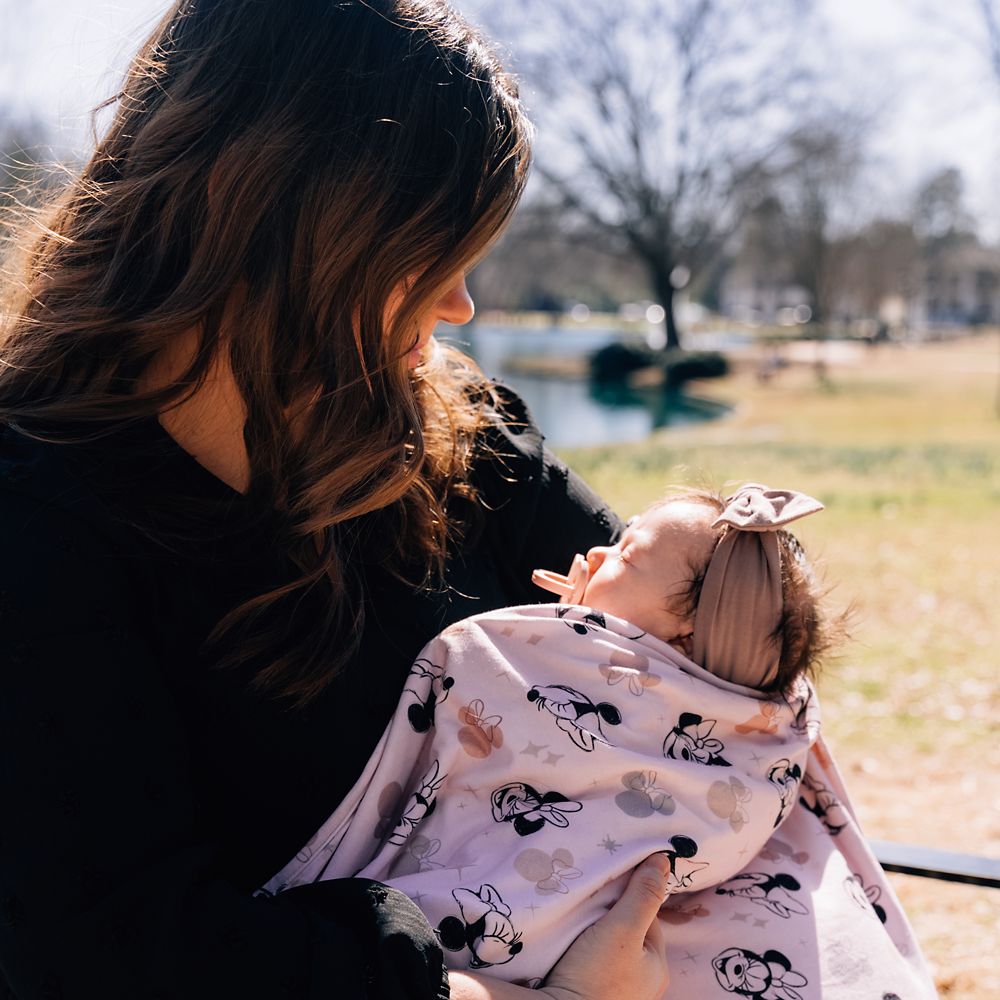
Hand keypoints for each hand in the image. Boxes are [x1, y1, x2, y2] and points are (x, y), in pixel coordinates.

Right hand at [539, 853, 670, 999]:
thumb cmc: (597, 975)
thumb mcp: (623, 928)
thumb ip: (642, 895)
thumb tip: (663, 859)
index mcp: (658, 967)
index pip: (648, 919)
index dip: (629, 899)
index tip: (607, 889)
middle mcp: (645, 983)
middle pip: (630, 934)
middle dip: (612, 917)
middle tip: (590, 903)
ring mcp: (621, 992)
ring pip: (611, 949)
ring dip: (597, 934)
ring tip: (579, 923)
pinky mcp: (597, 995)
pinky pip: (596, 965)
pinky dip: (587, 953)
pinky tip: (573, 947)